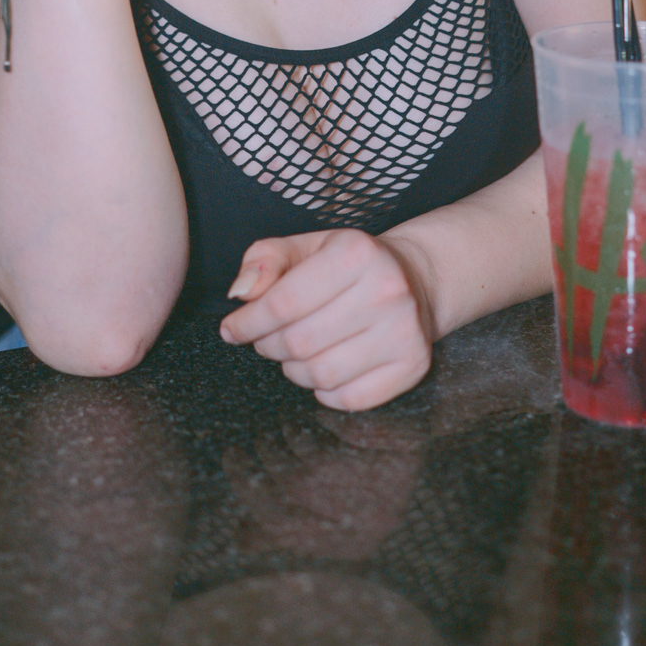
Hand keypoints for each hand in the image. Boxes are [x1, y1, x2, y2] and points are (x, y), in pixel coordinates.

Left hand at [218, 228, 434, 411]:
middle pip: (299, 341)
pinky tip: (325, 368)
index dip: (248, 322)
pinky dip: (325, 391)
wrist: (413, 278)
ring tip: (295, 353)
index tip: (231, 329)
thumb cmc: (349, 265)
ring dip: (294, 370)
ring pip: (321, 374)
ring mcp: (404, 330)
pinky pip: (349, 398)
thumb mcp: (305, 247)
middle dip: (269, 345)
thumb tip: (241, 294)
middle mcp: (386, 290)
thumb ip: (264, 261)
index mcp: (355, 252)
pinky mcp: (413, 365)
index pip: (284, 302)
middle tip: (266, 339)